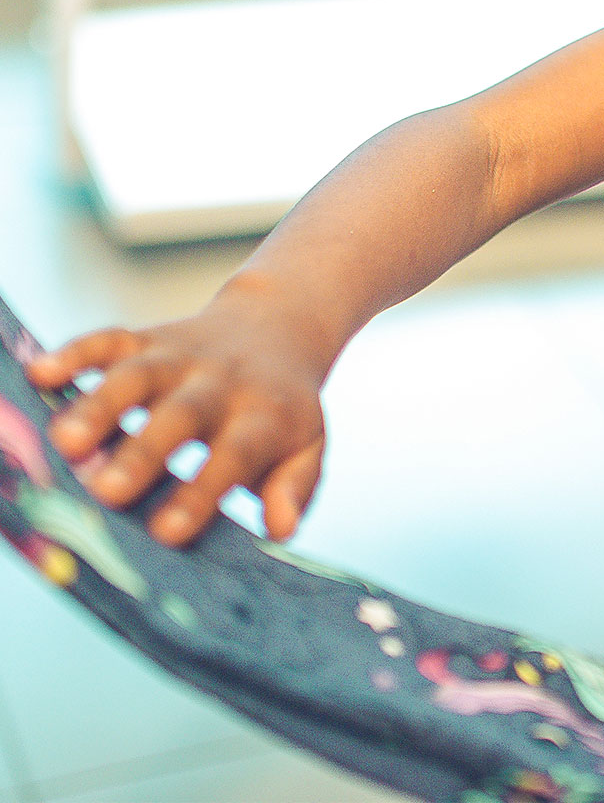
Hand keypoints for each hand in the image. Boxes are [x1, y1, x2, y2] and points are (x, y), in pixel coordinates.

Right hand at [25, 280, 330, 545]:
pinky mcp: (148, 339)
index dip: (203, 492)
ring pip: (138, 376)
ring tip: (64, 442)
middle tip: (105, 491)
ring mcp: (180, 359)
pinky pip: (111, 340)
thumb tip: (282, 526)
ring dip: (101, 405)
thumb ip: (295, 484)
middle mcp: (219, 384)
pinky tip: (41, 373)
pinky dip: (75, 352)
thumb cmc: (280, 409)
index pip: (236, 455)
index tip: (167, 533)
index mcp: (263, 416)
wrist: (278, 324)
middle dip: (143, 453)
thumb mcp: (307, 443)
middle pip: (181, 415)